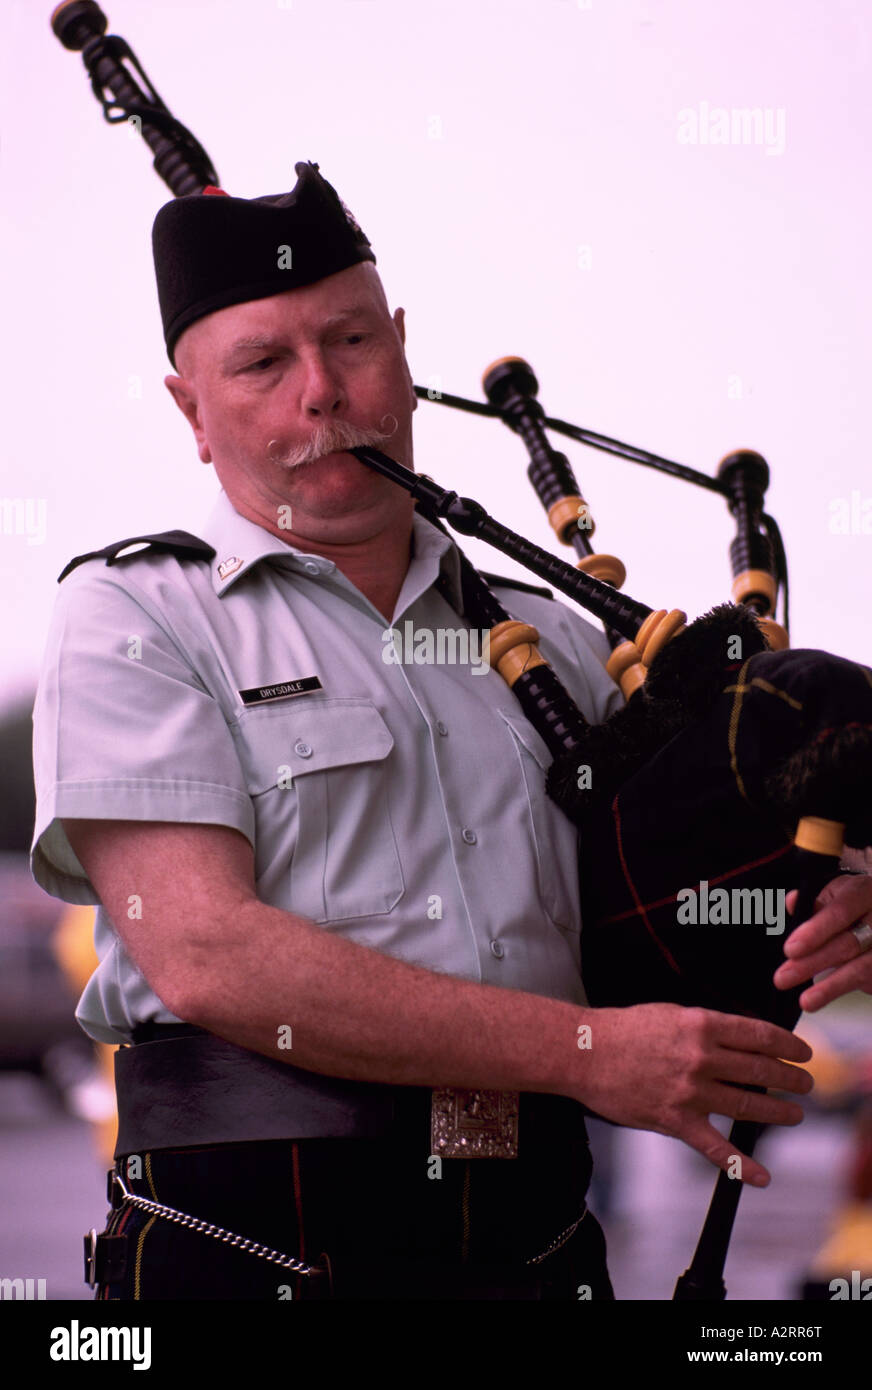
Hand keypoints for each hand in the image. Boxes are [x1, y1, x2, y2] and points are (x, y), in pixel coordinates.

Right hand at [574, 1003, 812, 1185]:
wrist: (584, 1052)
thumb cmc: (624, 1029)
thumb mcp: (671, 1013)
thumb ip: (706, 1027)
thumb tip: (739, 1038)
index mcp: (701, 1026)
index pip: (759, 1036)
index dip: (787, 1046)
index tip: (802, 1053)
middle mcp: (701, 1058)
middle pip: (761, 1071)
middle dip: (791, 1079)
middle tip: (805, 1085)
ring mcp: (690, 1092)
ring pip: (748, 1106)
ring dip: (779, 1113)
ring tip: (794, 1115)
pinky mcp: (675, 1120)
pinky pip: (714, 1148)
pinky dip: (740, 1164)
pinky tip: (762, 1175)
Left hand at [774, 873, 871, 1010]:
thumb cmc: (852, 904)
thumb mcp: (834, 894)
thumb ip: (813, 901)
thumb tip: (792, 902)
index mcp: (863, 892)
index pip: (840, 911)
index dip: (815, 931)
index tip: (790, 949)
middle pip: (848, 944)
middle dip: (813, 963)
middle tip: (783, 977)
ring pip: (861, 969)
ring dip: (830, 987)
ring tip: (806, 1000)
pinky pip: (869, 982)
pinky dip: (843, 991)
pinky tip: (823, 999)